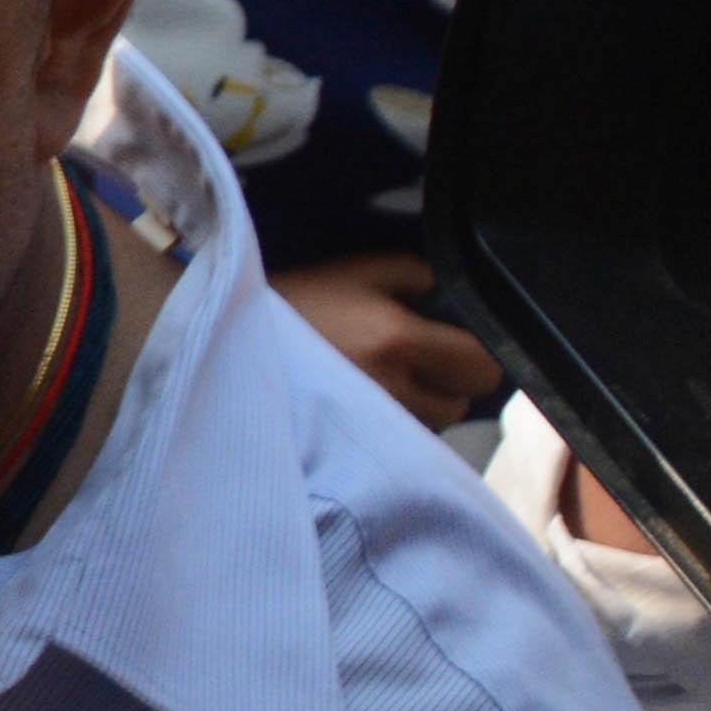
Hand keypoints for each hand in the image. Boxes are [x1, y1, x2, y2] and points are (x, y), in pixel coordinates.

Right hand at [274, 255, 502, 425]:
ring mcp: (366, 420)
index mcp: (397, 339)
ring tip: (389, 378)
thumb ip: (417, 276)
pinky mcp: (347, 440)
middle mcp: (388, 387)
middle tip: (423, 360)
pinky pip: (396, 436)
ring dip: (421, 404)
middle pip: (459, 405)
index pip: (481, 369)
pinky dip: (392, 419)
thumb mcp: (359, 270)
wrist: (229, 337)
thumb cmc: (298, 298)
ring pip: (428, 424)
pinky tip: (366, 397)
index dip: (479, 356)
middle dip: (450, 383)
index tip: (458, 342)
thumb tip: (449, 300)